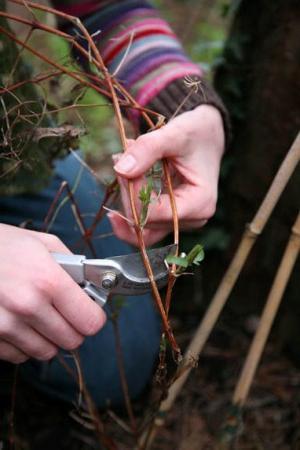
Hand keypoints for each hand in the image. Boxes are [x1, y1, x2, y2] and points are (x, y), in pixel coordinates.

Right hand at [0, 224, 105, 363]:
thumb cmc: (1, 245)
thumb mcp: (41, 243)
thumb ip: (73, 265)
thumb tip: (92, 285)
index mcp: (46, 280)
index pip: (90, 321)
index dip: (93, 316)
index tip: (88, 311)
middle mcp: (27, 306)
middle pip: (72, 341)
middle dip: (72, 328)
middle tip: (63, 312)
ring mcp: (5, 326)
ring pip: (47, 352)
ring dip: (48, 337)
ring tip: (37, 315)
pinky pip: (20, 356)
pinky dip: (23, 344)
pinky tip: (18, 322)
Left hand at [109, 105, 224, 245]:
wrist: (206, 135)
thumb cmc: (196, 133)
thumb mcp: (175, 134)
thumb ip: (148, 149)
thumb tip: (120, 170)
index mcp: (200, 204)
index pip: (154, 212)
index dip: (133, 191)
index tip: (123, 159)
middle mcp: (193, 220)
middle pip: (144, 221)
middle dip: (127, 191)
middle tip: (119, 156)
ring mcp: (181, 222)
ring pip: (140, 226)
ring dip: (125, 197)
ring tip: (122, 167)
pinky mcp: (170, 219)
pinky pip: (142, 225)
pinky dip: (128, 207)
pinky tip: (119, 188)